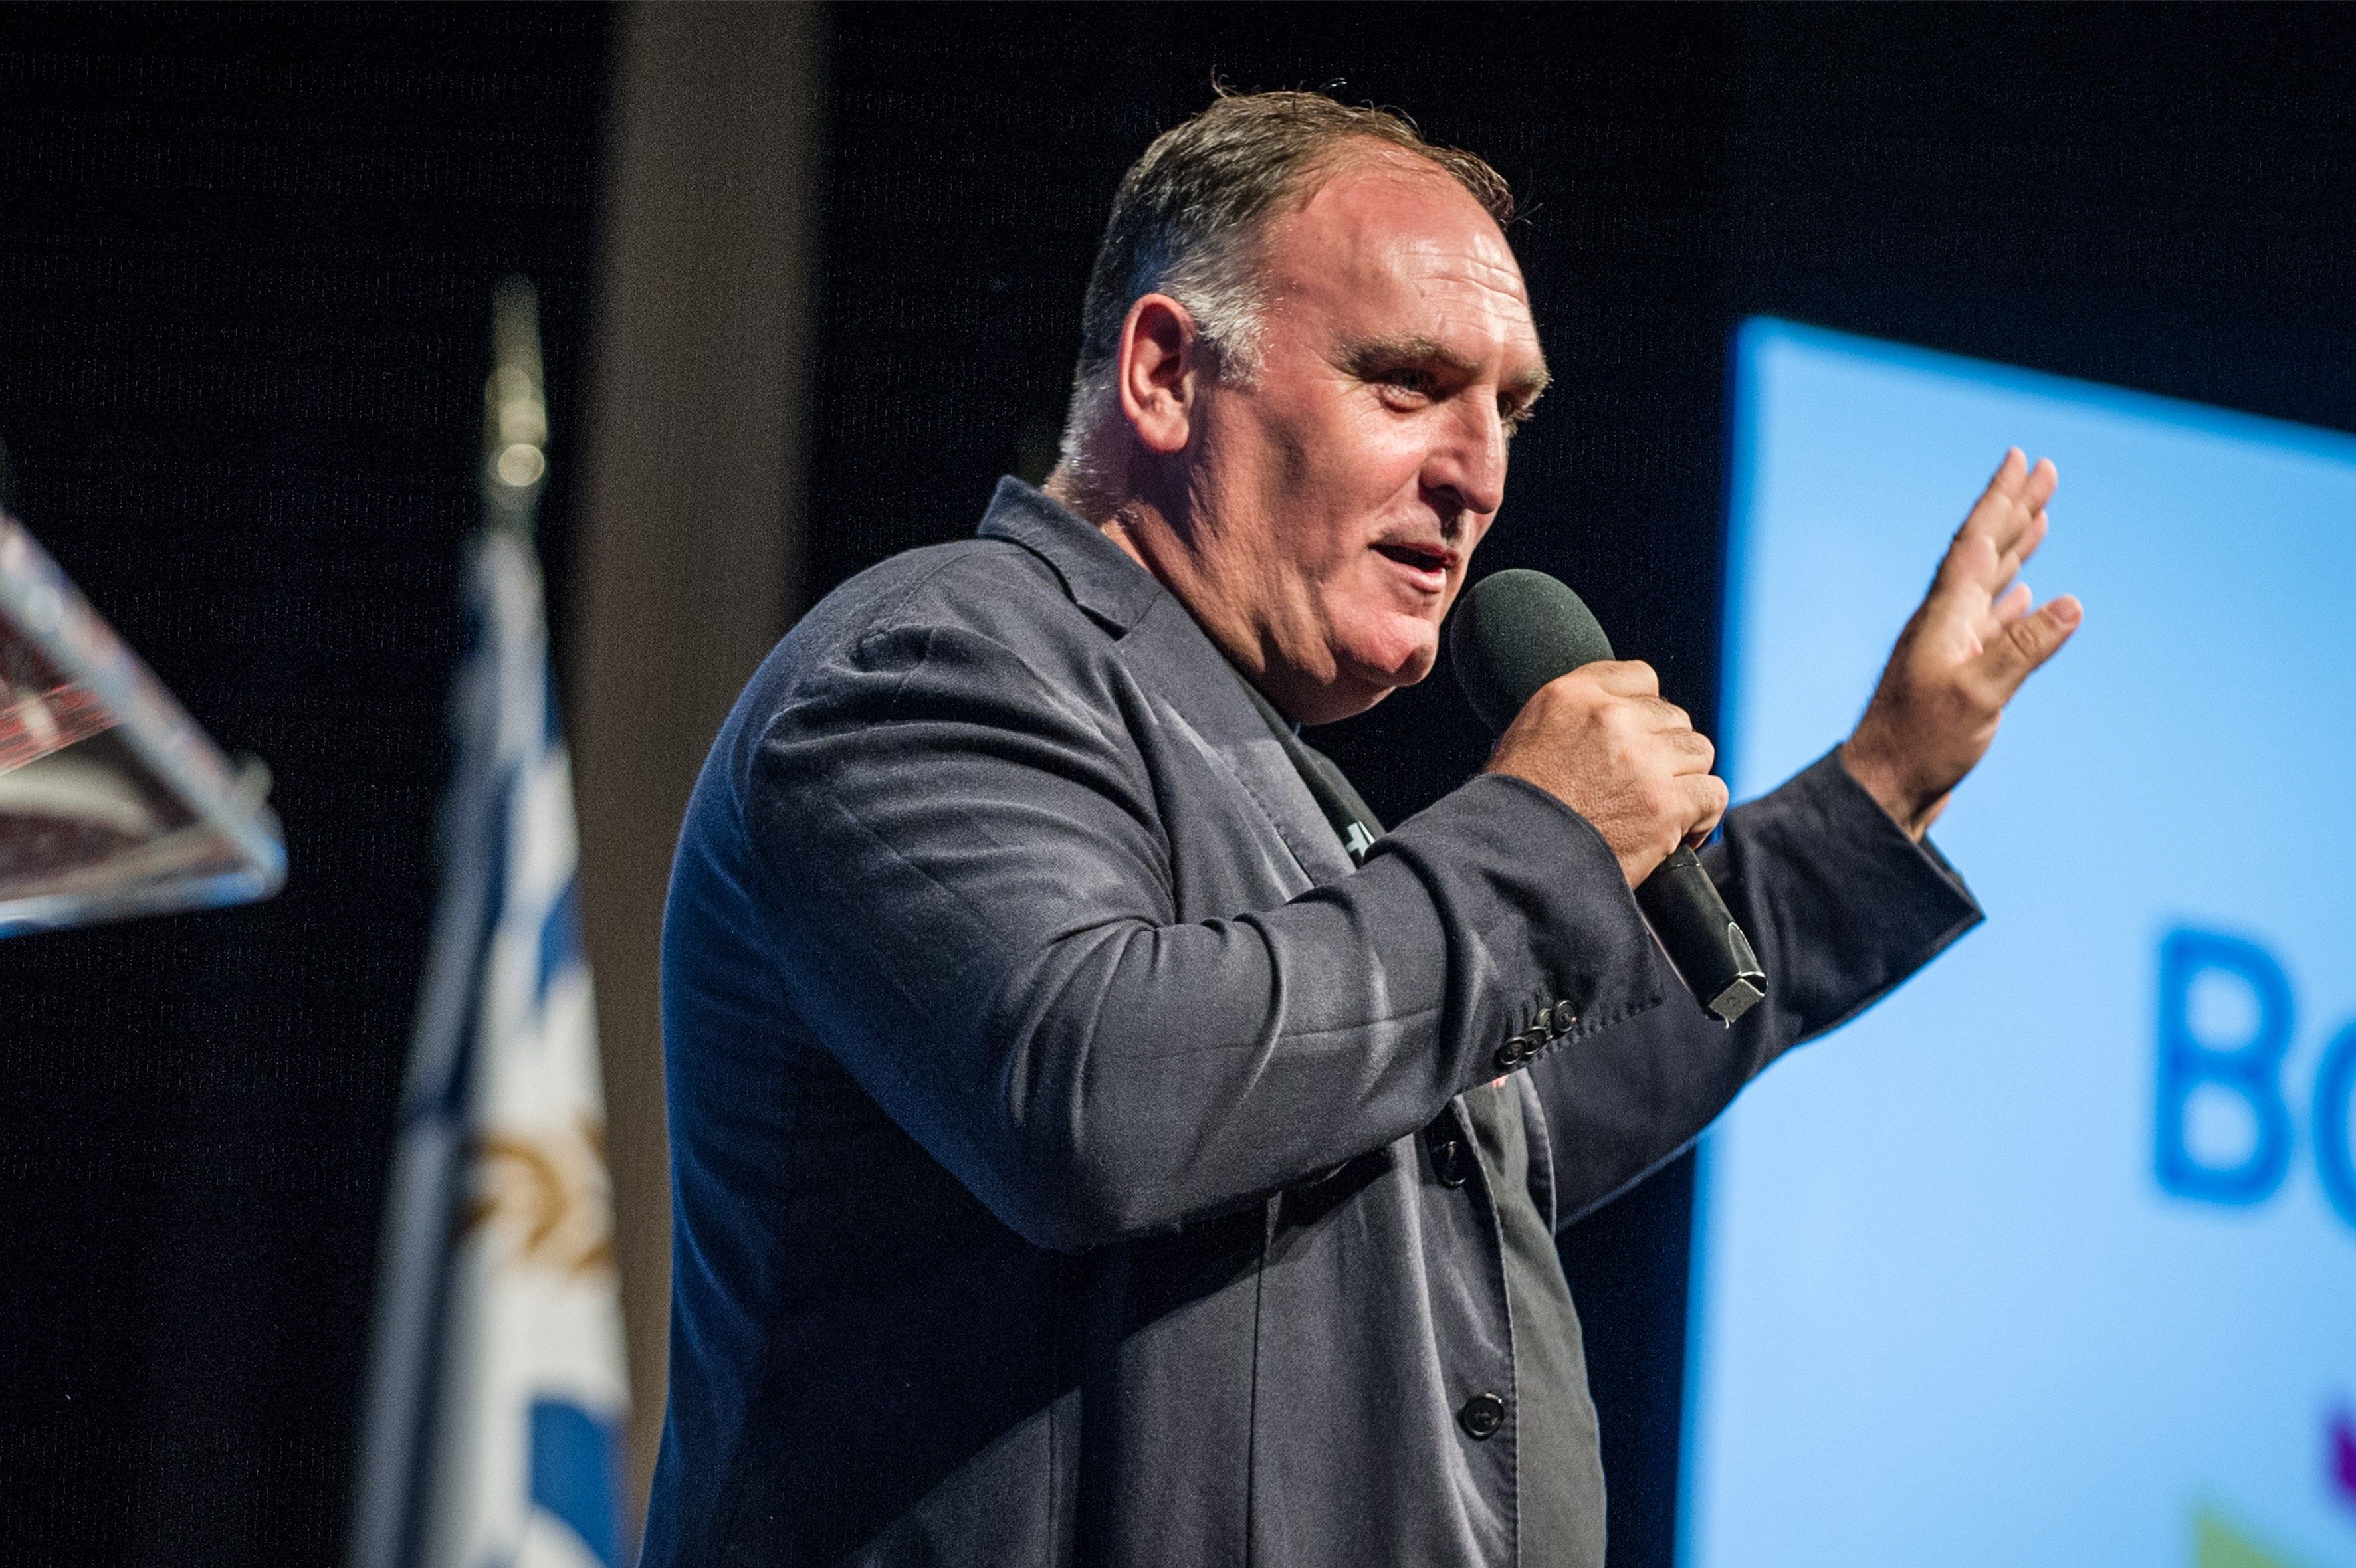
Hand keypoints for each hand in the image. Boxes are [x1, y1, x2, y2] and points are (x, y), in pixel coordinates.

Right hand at [1486, 660, 1727, 886]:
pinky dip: (1701, 816)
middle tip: (1642, 786)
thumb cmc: (1512, 812)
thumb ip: (1576, 718)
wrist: (1508, 864)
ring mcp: (1643, 760)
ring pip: (1698, 752)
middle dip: (1664, 751)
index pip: (1641, 678)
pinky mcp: (1665, 804)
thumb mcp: (1528, 737)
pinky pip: (1712, 793)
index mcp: (1572, 695)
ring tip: (1660, 809)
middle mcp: (1611, 718)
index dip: (1645, 713)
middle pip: (1673, 718)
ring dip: (1685, 780)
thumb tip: (1617, 720)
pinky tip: (1677, 833)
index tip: (1639, 741)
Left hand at [1842, 447, 2082, 839]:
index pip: (1976, 543)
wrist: (1884, 790)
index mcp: (1944, 617)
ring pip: (1989, 584)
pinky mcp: (1956, 675)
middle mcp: (1944, 623)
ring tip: (2040, 517)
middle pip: (1984, 552)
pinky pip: (1989, 623)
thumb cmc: (1920, 746)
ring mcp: (1949, 648)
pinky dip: (2010, 602)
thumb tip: (2070, 602)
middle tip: (2044, 471)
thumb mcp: (1978, 696)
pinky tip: (2025, 595)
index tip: (2021, 460)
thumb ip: (2023, 648)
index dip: (1999, 500)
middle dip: (2014, 510)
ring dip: (2016, 549)